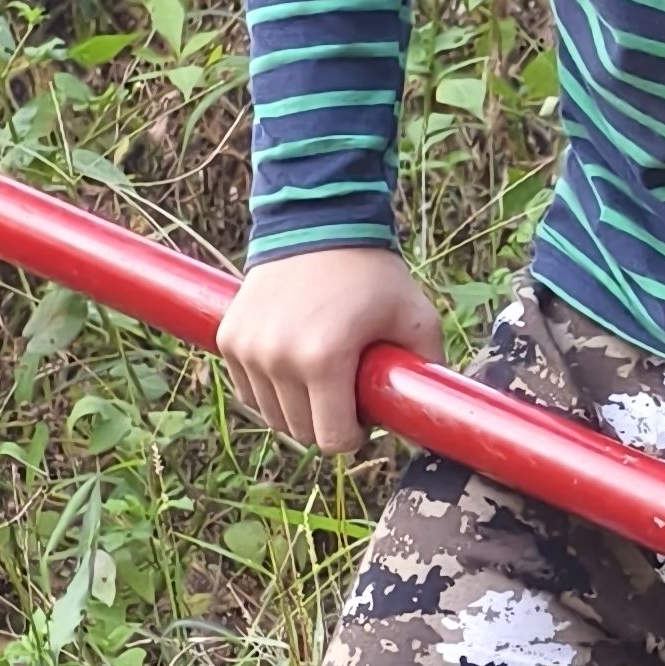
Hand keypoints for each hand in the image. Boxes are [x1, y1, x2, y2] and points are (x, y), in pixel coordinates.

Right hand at [216, 244, 443, 450]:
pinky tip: (293, 364)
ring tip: (321, 372)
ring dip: (298, 406)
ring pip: (273, 417)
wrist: (318, 224)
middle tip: (346, 387)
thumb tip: (435, 420)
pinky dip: (271, 390)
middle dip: (328, 420)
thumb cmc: (372, 274)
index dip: (355, 433)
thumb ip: (429, 372)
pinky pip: (250, 393)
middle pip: (302, 433)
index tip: (365, 410)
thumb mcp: (417, 319)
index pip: (333, 440)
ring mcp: (247, 349)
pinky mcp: (229, 340)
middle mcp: (276, 358)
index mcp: (322, 360)